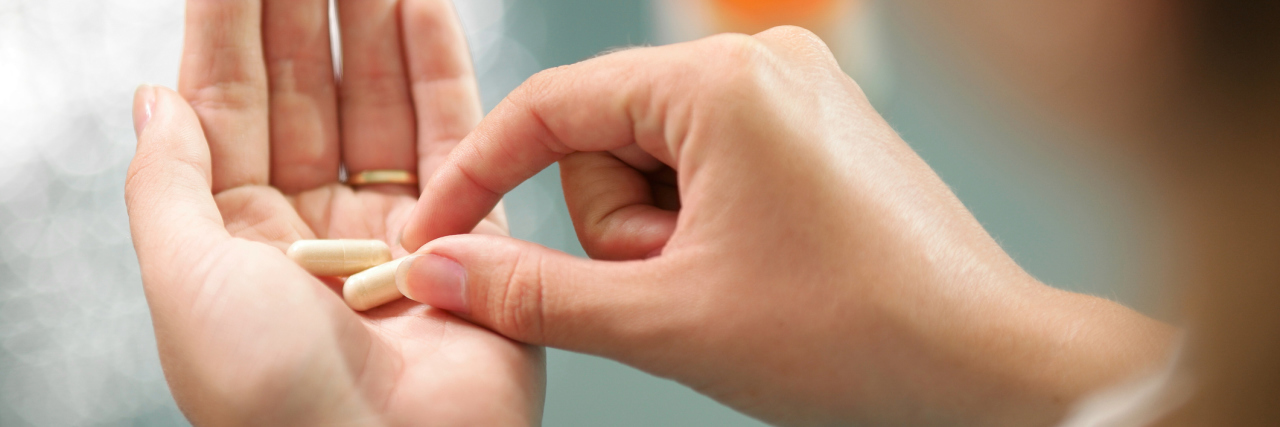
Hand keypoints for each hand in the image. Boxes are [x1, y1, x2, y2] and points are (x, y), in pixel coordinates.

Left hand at [125, 0, 540, 424]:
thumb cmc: (275, 402)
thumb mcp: (185, 281)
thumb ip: (168, 180)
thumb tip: (155, 97)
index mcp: (235, 240)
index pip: (229, 105)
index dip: (230, 27)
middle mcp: (313, 229)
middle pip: (307, 92)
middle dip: (304, 13)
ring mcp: (391, 228)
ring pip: (380, 102)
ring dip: (372, 25)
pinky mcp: (466, 232)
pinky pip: (452, 134)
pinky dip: (438, 67)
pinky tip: (420, 6)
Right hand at [397, 27, 1173, 425]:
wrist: (988, 364)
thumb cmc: (854, 335)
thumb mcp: (665, 321)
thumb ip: (531, 293)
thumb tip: (437, 270)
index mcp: (719, 83)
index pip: (550, 107)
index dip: (479, 178)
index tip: (437, 237)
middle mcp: (760, 62)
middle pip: (605, 136)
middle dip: (617, 227)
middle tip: (674, 287)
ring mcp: (794, 89)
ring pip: (654, 156)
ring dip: (660, 234)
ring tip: (723, 285)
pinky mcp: (814, 124)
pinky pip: (708, 162)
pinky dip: (700, 222)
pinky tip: (750, 269)